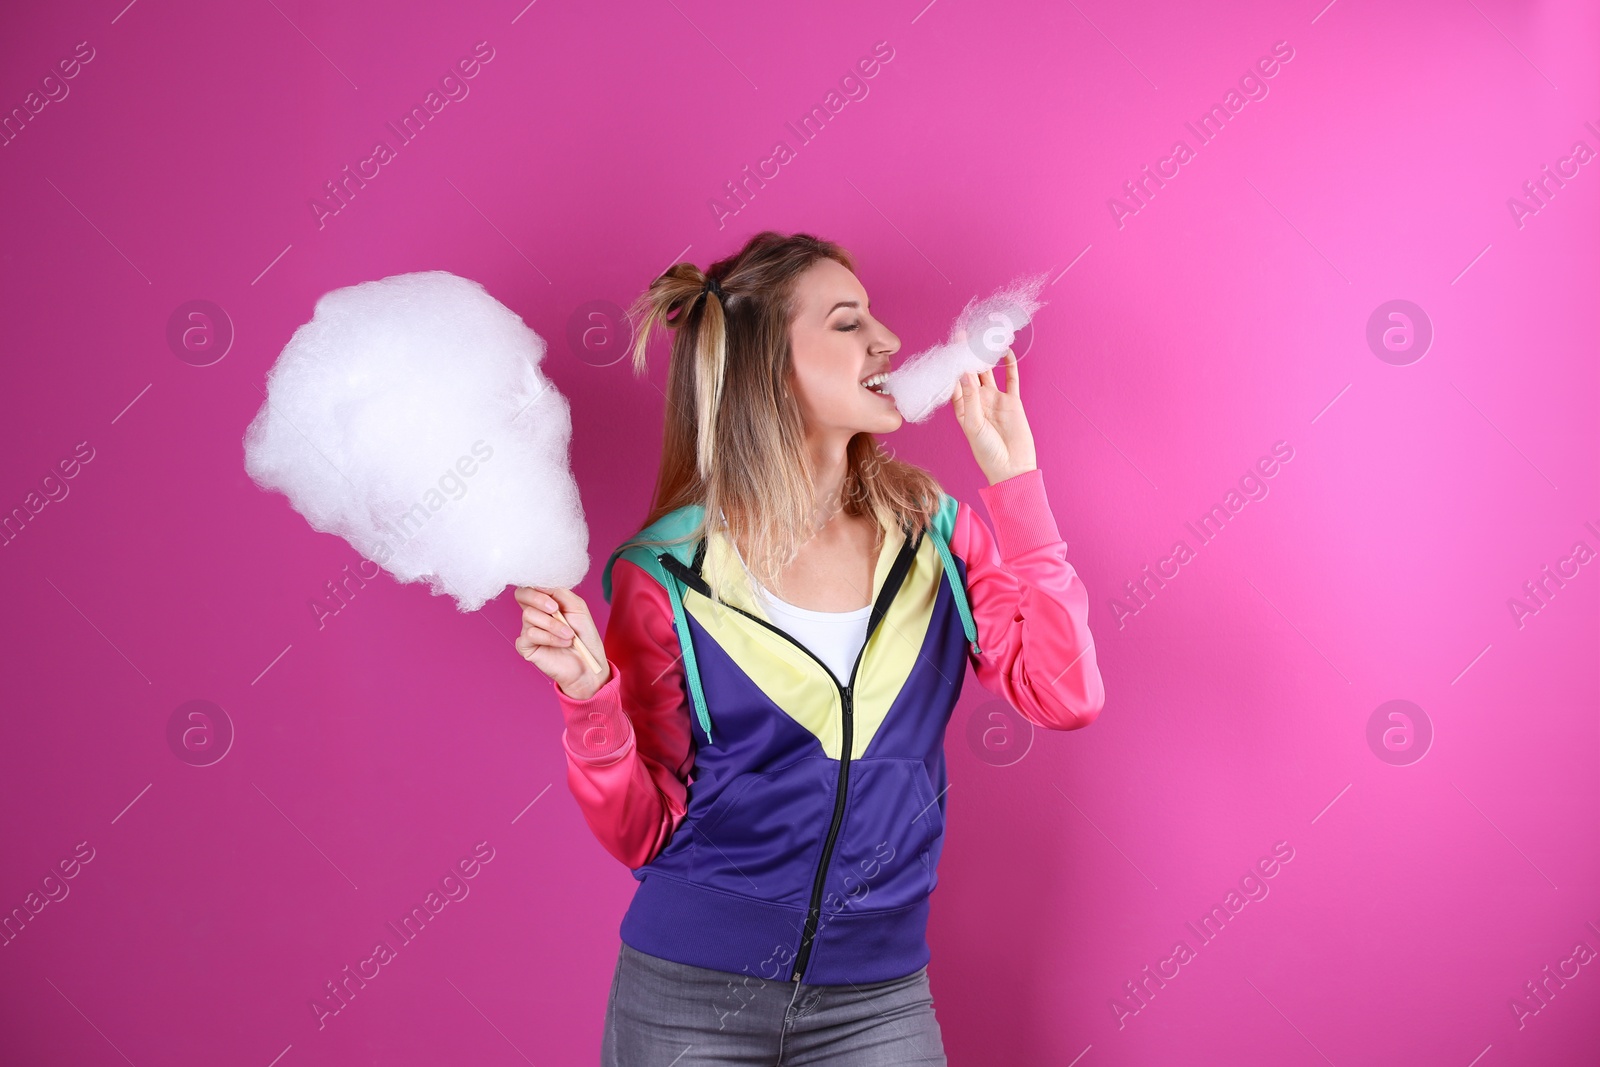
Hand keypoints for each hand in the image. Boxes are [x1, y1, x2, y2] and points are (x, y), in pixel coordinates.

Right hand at [514, 586, 610, 698]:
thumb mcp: (577, 607)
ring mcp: (528, 629)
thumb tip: (541, 585)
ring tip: (569, 635)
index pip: (530, 585)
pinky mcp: (525, 646)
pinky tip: (562, 643)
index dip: (538, 586)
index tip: (555, 596)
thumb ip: (560, 592)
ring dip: (553, 625)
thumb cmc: (584, 636)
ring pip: (529, 615)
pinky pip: (531, 634)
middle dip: (539, 599)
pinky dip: (550, 637)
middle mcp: (534, 614)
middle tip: (556, 609)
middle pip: (521, 594)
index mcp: (544, 602)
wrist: (588, 664)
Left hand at [950, 348, 1036, 484]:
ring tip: (983, 337)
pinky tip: (1005, 351)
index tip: (949, 347)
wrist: (1012, 467)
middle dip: (966, 355)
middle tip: (963, 335)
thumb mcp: (974, 425)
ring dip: (986, 357)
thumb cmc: (987, 452)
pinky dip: (1009, 366)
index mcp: (963, 408)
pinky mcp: (1012, 402)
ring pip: (989, 372)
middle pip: (970, 373)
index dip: (952, 365)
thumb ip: (970, 399)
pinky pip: (1010, 379)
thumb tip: (964, 374)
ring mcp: (994, 400)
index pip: (955, 381)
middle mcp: (977, 401)